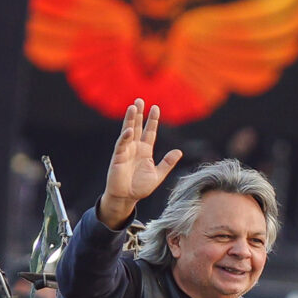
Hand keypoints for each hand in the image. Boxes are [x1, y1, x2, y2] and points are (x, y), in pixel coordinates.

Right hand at [97, 102, 182, 228]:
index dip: (152, 120)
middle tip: (140, 100)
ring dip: (130, 120)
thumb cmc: (140, 187)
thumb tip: (179, 151)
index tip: (156, 108)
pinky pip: (121, 145)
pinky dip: (125, 137)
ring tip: (132, 107)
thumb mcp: (158, 175)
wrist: (127, 198)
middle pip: (137, 127)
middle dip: (139, 114)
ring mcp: (126, 151)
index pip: (149, 132)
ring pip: (128, 131)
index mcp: (145, 151)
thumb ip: (167, 163)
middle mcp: (135, 148)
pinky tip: (129, 130)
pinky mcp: (118, 158)